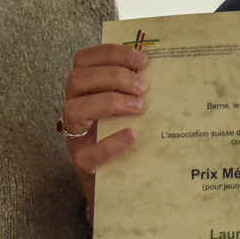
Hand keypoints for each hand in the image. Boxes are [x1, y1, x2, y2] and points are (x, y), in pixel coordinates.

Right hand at [61, 43, 149, 214]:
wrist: (118, 184)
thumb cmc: (126, 137)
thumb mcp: (130, 108)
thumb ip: (136, 89)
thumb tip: (166, 68)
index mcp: (84, 91)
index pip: (84, 60)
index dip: (111, 54)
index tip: (142, 59)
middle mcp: (74, 110)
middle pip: (76, 80)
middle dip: (113, 77)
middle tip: (143, 87)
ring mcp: (75, 137)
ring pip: (73, 110)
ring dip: (109, 102)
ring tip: (139, 107)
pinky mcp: (82, 164)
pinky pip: (88, 153)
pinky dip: (111, 142)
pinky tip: (132, 135)